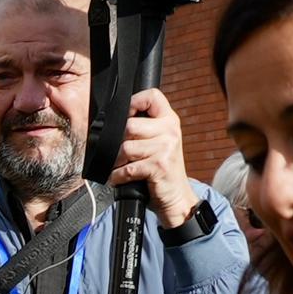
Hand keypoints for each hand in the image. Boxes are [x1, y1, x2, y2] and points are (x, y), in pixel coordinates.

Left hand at [108, 89, 202, 230]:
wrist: (177, 197)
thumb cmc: (163, 170)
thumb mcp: (160, 143)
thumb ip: (145, 128)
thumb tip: (115, 120)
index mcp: (170, 120)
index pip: (152, 96)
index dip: (134, 101)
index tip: (125, 114)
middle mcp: (170, 131)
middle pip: (130, 125)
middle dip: (118, 142)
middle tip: (120, 154)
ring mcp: (166, 148)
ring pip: (126, 147)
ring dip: (117, 161)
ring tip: (121, 167)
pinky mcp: (159, 166)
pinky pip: (128, 168)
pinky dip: (118, 176)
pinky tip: (121, 178)